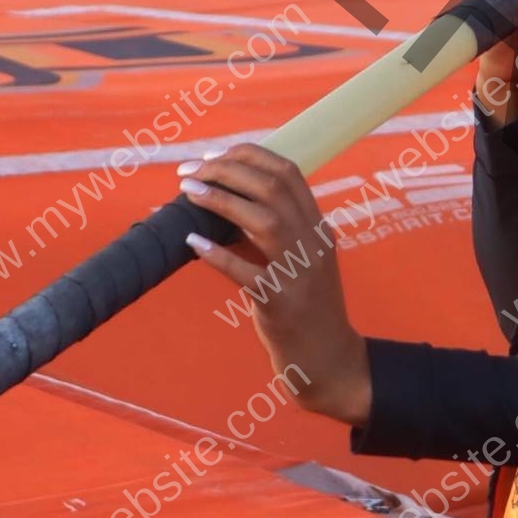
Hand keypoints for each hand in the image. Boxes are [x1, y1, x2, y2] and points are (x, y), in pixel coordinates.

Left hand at [178, 143, 370, 426]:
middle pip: (274, 187)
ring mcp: (300, 273)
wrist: (329, 361)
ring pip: (265, 220)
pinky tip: (192, 244)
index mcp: (318, 229)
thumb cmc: (307, 310)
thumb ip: (273, 234)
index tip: (213, 156)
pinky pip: (246, 273)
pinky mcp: (282, 304)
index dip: (248, 156)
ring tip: (188, 192)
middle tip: (190, 171)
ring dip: (221, 200)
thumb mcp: (300, 262)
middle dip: (227, 170)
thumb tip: (223, 207)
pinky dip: (217, 255)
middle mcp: (313, 244)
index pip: (289, 173)